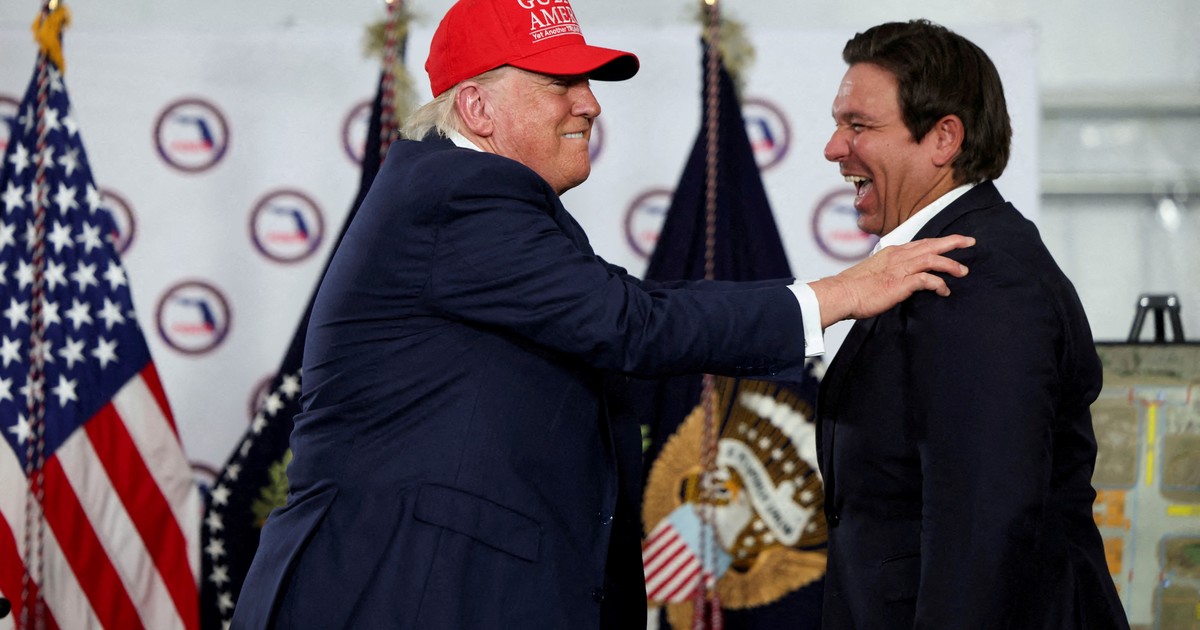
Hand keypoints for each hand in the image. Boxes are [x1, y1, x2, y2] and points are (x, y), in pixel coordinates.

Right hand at [807, 235, 974, 327]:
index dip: (938, 241)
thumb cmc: (854, 287)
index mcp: (892, 253)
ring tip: (963, 271)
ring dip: (950, 264)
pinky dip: (939, 283)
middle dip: (953, 242)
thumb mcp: (874, 272)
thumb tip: (899, 278)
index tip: (951, 242)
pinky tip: (944, 290)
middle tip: (970, 241)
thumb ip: (889, 271)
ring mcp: (900, 268)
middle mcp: (898, 256)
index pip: (920, 243)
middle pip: (931, 244)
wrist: (841, 293)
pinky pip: (926, 279)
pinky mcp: (900, 283)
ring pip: (932, 259)